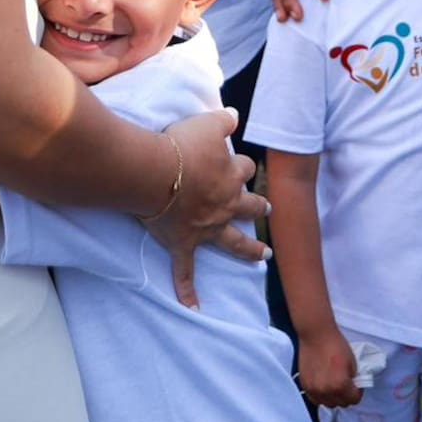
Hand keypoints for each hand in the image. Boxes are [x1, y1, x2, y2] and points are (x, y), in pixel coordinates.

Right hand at [144, 108, 267, 309]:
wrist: (155, 174)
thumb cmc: (180, 146)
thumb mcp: (206, 123)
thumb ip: (223, 119)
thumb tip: (235, 115)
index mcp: (230, 176)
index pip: (246, 168)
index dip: (244, 166)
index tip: (241, 164)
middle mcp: (224, 204)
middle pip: (249, 207)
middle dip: (259, 207)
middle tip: (267, 209)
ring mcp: (205, 228)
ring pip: (234, 242)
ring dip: (249, 250)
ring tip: (263, 256)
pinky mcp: (183, 244)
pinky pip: (186, 272)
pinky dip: (189, 291)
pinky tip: (193, 307)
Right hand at [297, 325, 361, 407]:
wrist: (316, 334)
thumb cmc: (336, 345)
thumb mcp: (352, 363)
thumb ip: (353, 380)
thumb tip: (352, 387)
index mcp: (340, 386)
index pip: (354, 400)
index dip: (357, 392)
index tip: (355, 385)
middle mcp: (326, 392)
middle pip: (341, 404)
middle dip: (345, 395)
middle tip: (345, 384)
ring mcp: (314, 390)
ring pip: (328, 403)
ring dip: (332, 397)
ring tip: (332, 385)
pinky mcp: (305, 386)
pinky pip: (315, 399)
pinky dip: (321, 395)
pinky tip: (322, 385)